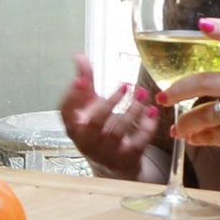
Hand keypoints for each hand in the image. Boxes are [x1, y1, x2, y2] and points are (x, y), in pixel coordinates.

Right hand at [59, 54, 158, 178]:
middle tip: (126, 84)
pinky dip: (147, 126)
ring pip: (118, 131)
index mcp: (75, 127)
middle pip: (96, 122)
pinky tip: (152, 111)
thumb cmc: (98, 129)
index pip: (66, 112)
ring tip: (142, 92)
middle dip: (111, 102)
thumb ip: (85, 81)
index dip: (72, 96)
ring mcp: (107, 152)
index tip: (82, 80)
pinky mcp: (126, 158)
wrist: (113, 163)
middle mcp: (87, 142)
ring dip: (132, 110)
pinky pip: (137, 142)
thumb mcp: (90, 105)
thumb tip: (79, 56)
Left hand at [159, 18, 219, 181]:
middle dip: (177, 90)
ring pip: (204, 112)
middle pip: (207, 81)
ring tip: (179, 128)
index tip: (202, 24)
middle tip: (163, 97)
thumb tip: (195, 82)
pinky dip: (198, 138)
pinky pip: (211, 134)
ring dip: (185, 123)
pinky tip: (196, 139)